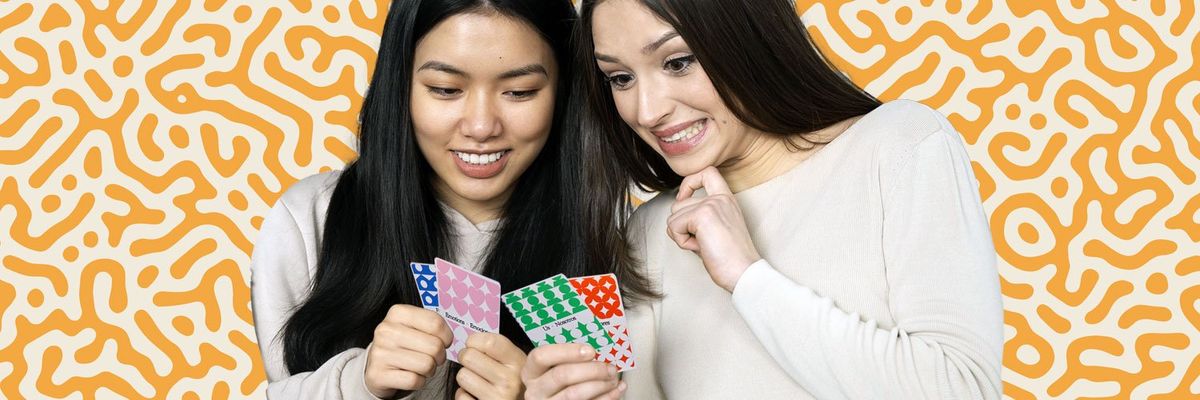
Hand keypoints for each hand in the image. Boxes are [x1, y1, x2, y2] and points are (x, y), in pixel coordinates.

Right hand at [365, 304, 453, 398]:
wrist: (376, 365)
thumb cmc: (401, 344)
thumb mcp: (413, 326)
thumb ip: (432, 325)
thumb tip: (449, 337)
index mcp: (397, 313)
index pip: (435, 322)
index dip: (446, 336)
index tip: (444, 341)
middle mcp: (386, 330)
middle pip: (434, 346)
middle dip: (439, 356)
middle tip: (433, 357)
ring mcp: (380, 353)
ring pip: (426, 364)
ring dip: (430, 370)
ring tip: (421, 366)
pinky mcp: (378, 375)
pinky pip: (414, 381)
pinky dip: (419, 381)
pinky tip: (411, 375)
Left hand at [455, 333, 525, 399]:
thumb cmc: (515, 381)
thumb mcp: (516, 361)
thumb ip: (498, 348)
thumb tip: (471, 341)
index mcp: (518, 362)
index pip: (488, 341)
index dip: (475, 340)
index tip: (475, 345)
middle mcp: (510, 380)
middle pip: (468, 356)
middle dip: (467, 358)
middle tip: (475, 364)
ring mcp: (498, 397)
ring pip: (462, 376)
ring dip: (466, 378)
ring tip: (479, 381)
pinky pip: (461, 396)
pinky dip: (465, 395)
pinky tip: (476, 394)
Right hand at [521, 344, 622, 399]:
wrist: (553, 399)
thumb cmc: (556, 380)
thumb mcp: (553, 367)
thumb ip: (568, 358)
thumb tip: (596, 352)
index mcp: (531, 372)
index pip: (541, 356)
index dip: (567, 352)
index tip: (590, 351)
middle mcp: (535, 390)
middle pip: (562, 375)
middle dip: (591, 370)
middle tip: (609, 367)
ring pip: (574, 394)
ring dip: (600, 385)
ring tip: (613, 378)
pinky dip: (606, 398)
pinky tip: (616, 391)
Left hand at [668, 166, 761, 291]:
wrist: (743, 272)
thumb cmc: (730, 258)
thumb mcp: (716, 229)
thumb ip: (700, 216)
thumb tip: (675, 218)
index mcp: (726, 199)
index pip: (706, 172)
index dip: (688, 183)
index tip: (684, 199)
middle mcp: (719, 198)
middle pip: (678, 204)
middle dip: (681, 227)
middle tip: (701, 242)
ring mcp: (711, 205)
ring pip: (672, 217)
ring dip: (681, 236)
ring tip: (702, 245)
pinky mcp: (702, 216)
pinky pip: (674, 227)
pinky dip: (682, 242)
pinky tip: (700, 248)